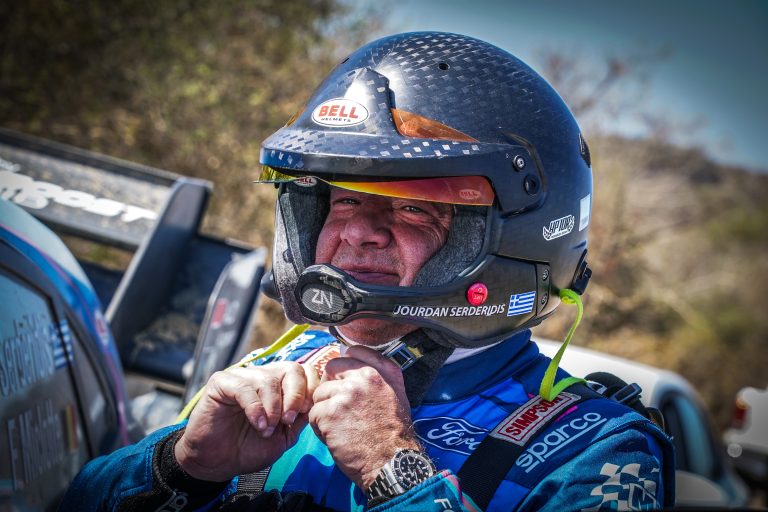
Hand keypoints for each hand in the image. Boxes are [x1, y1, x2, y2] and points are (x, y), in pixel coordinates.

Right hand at [175, 362, 318, 481]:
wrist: (218, 463)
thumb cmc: (250, 448)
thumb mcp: (284, 436)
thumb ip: (300, 418)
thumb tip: (315, 402)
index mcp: (280, 384)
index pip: (306, 371)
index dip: (311, 389)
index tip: (306, 413)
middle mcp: (262, 375)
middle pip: (292, 369)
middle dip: (295, 396)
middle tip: (287, 421)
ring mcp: (242, 376)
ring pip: (269, 380)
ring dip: (273, 408)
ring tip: (267, 429)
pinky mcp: (222, 382)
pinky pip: (244, 388)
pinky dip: (255, 408)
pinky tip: (258, 425)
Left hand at [309, 346, 420, 488]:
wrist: (391, 463)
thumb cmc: (394, 436)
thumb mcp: (397, 396)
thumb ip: (381, 378)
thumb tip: (357, 367)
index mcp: (383, 372)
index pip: (355, 351)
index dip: (345, 364)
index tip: (343, 376)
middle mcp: (365, 377)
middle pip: (332, 367)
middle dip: (329, 385)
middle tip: (335, 405)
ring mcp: (346, 392)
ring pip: (320, 393)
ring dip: (324, 410)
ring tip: (339, 427)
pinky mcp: (330, 411)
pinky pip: (313, 413)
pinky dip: (319, 428)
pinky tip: (334, 437)